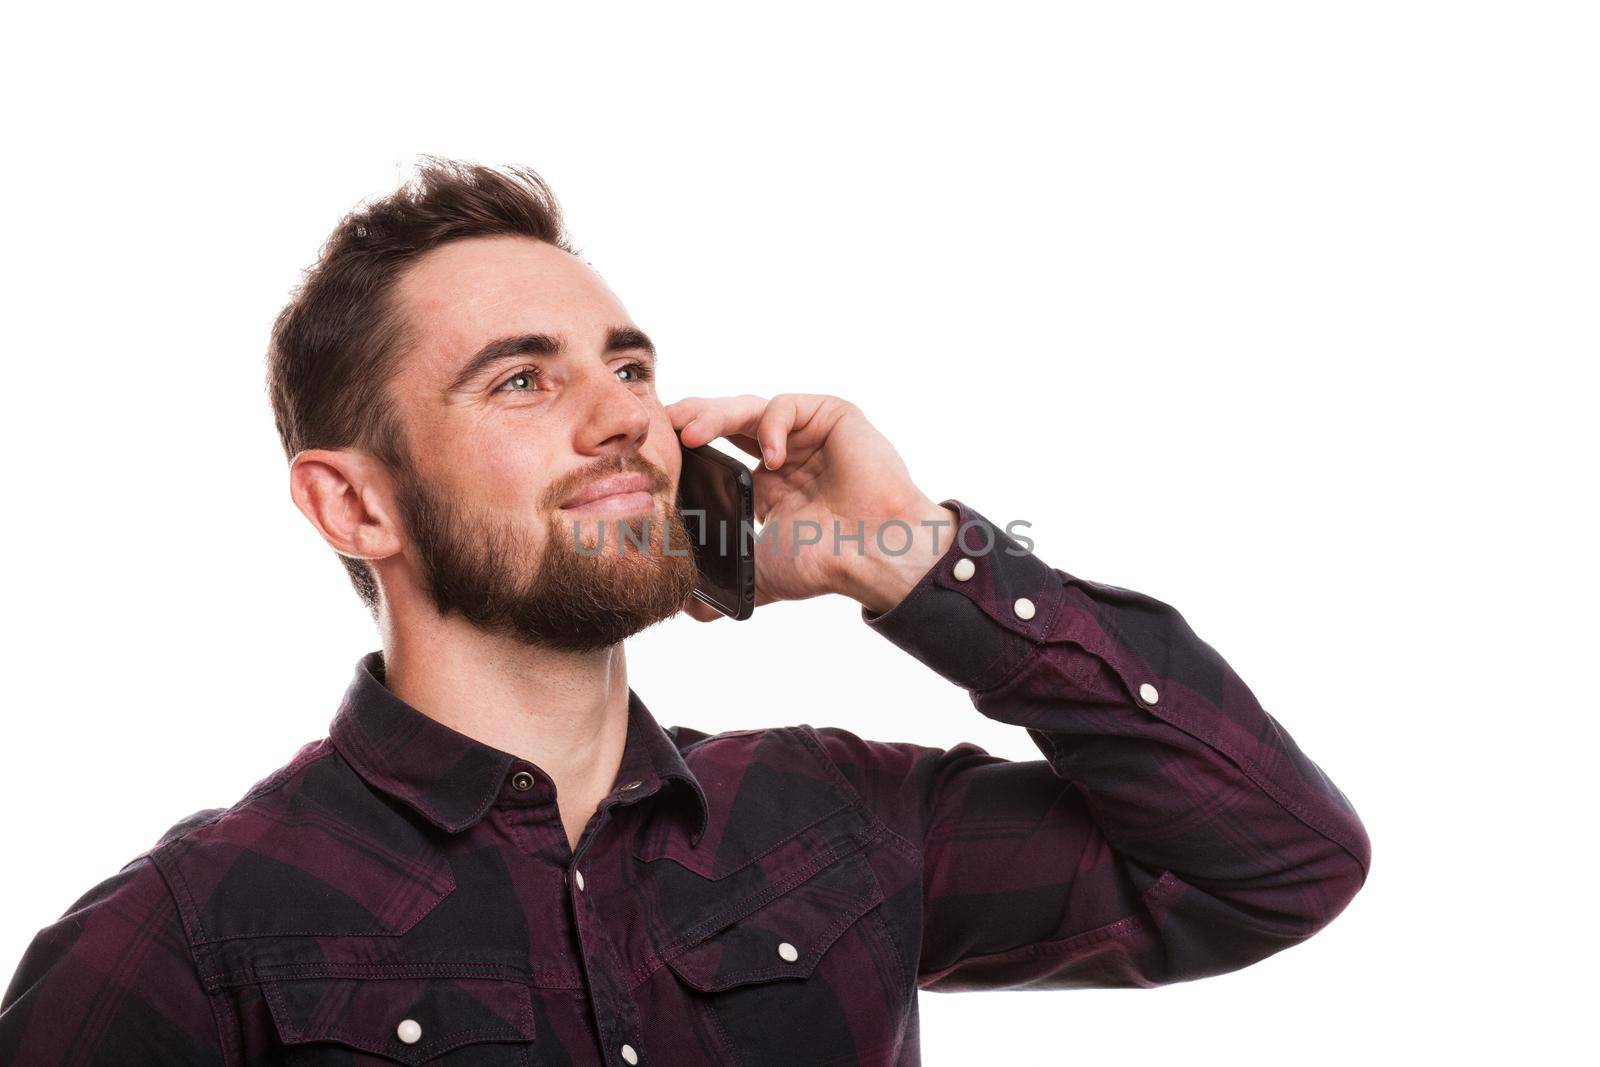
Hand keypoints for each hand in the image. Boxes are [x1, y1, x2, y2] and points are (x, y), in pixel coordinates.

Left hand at [665, 393, 957, 619]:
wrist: (875, 555)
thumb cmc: (828, 563)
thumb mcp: (761, 572)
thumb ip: (725, 581)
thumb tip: (686, 609)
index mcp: (768, 485)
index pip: (718, 452)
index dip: (689, 448)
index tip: (658, 453)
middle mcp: (786, 455)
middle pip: (728, 423)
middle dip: (694, 421)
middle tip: (664, 427)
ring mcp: (809, 434)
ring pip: (751, 409)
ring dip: (716, 415)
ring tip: (691, 432)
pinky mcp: (833, 416)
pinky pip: (788, 406)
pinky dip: (771, 426)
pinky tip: (770, 459)